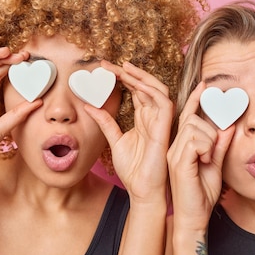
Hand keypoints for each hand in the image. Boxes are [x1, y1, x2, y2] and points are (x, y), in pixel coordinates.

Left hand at [85, 60, 172, 205]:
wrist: (142, 190)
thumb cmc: (133, 170)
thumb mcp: (114, 140)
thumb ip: (105, 122)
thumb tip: (89, 106)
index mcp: (143, 119)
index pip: (135, 90)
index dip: (122, 77)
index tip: (103, 68)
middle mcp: (153, 117)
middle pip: (145, 86)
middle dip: (129, 72)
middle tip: (108, 64)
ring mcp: (160, 121)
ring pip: (157, 89)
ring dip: (141, 76)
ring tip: (123, 68)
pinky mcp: (165, 128)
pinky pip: (164, 102)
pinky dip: (151, 90)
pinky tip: (136, 84)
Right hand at [166, 82, 234, 230]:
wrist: (193, 218)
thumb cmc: (202, 196)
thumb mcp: (215, 165)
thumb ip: (221, 145)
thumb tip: (230, 125)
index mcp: (181, 146)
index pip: (188, 116)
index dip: (196, 99)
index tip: (206, 84)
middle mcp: (174, 147)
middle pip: (192, 119)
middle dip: (209, 130)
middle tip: (211, 153)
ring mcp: (174, 154)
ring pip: (195, 128)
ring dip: (209, 141)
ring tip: (207, 159)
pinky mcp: (178, 162)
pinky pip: (195, 141)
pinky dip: (205, 149)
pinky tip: (204, 162)